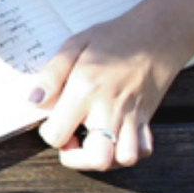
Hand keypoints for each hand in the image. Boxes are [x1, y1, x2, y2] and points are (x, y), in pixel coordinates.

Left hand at [32, 11, 193, 170]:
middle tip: (72, 141)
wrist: (159, 32)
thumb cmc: (114, 37)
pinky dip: (129, 152)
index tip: (52, 121)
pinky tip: (115, 138)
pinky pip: (143, 150)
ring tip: (93, 141)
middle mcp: (110, 108)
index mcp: (86, 90)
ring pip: (124, 159)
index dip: (49, 134)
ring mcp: (132, 116)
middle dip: (77, 159)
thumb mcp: (74, 44)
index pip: (58, 134)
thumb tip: (34, 101)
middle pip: (97, 158)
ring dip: (105, 159)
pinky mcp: (147, 118)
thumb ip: (51, 74)